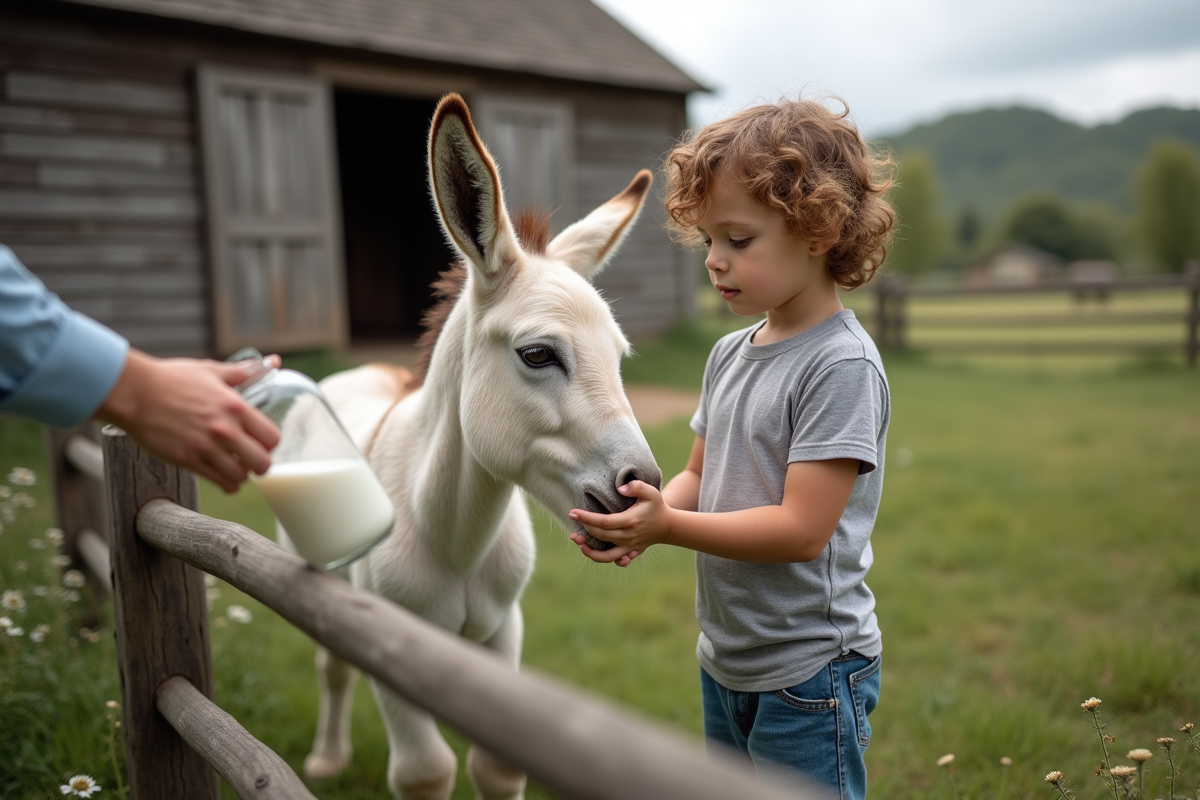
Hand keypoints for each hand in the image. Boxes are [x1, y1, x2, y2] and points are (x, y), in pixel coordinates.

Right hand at [96, 350, 281, 492]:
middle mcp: (224, 429)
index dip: (270, 443)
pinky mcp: (187, 459)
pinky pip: (219, 482)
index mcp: (235, 406)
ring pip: (241, 476)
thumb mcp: (211, 371)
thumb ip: (243, 372)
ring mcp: (206, 446)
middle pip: (262, 463)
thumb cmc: (171, 379)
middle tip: (251, 460)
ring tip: (235, 467)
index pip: (271, 437)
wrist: (134, 392)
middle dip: (260, 464)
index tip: (261, 442)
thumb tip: (272, 363)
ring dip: (241, 475)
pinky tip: (222, 476)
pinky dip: (226, 483)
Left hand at [568, 480, 671, 566]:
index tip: (573, 512)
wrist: (667, 526)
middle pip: (601, 536)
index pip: (604, 522)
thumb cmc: (656, 506)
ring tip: (577, 541)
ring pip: (605, 555)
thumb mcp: (651, 492)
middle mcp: (628, 536)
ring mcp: (628, 546)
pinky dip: (598, 557)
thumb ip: (636, 486)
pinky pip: (611, 559)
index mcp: (630, 521)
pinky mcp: (628, 551)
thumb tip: (620, 489)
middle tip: (571, 518)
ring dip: (588, 550)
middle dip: (584, 528)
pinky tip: (588, 549)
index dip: (587, 518)